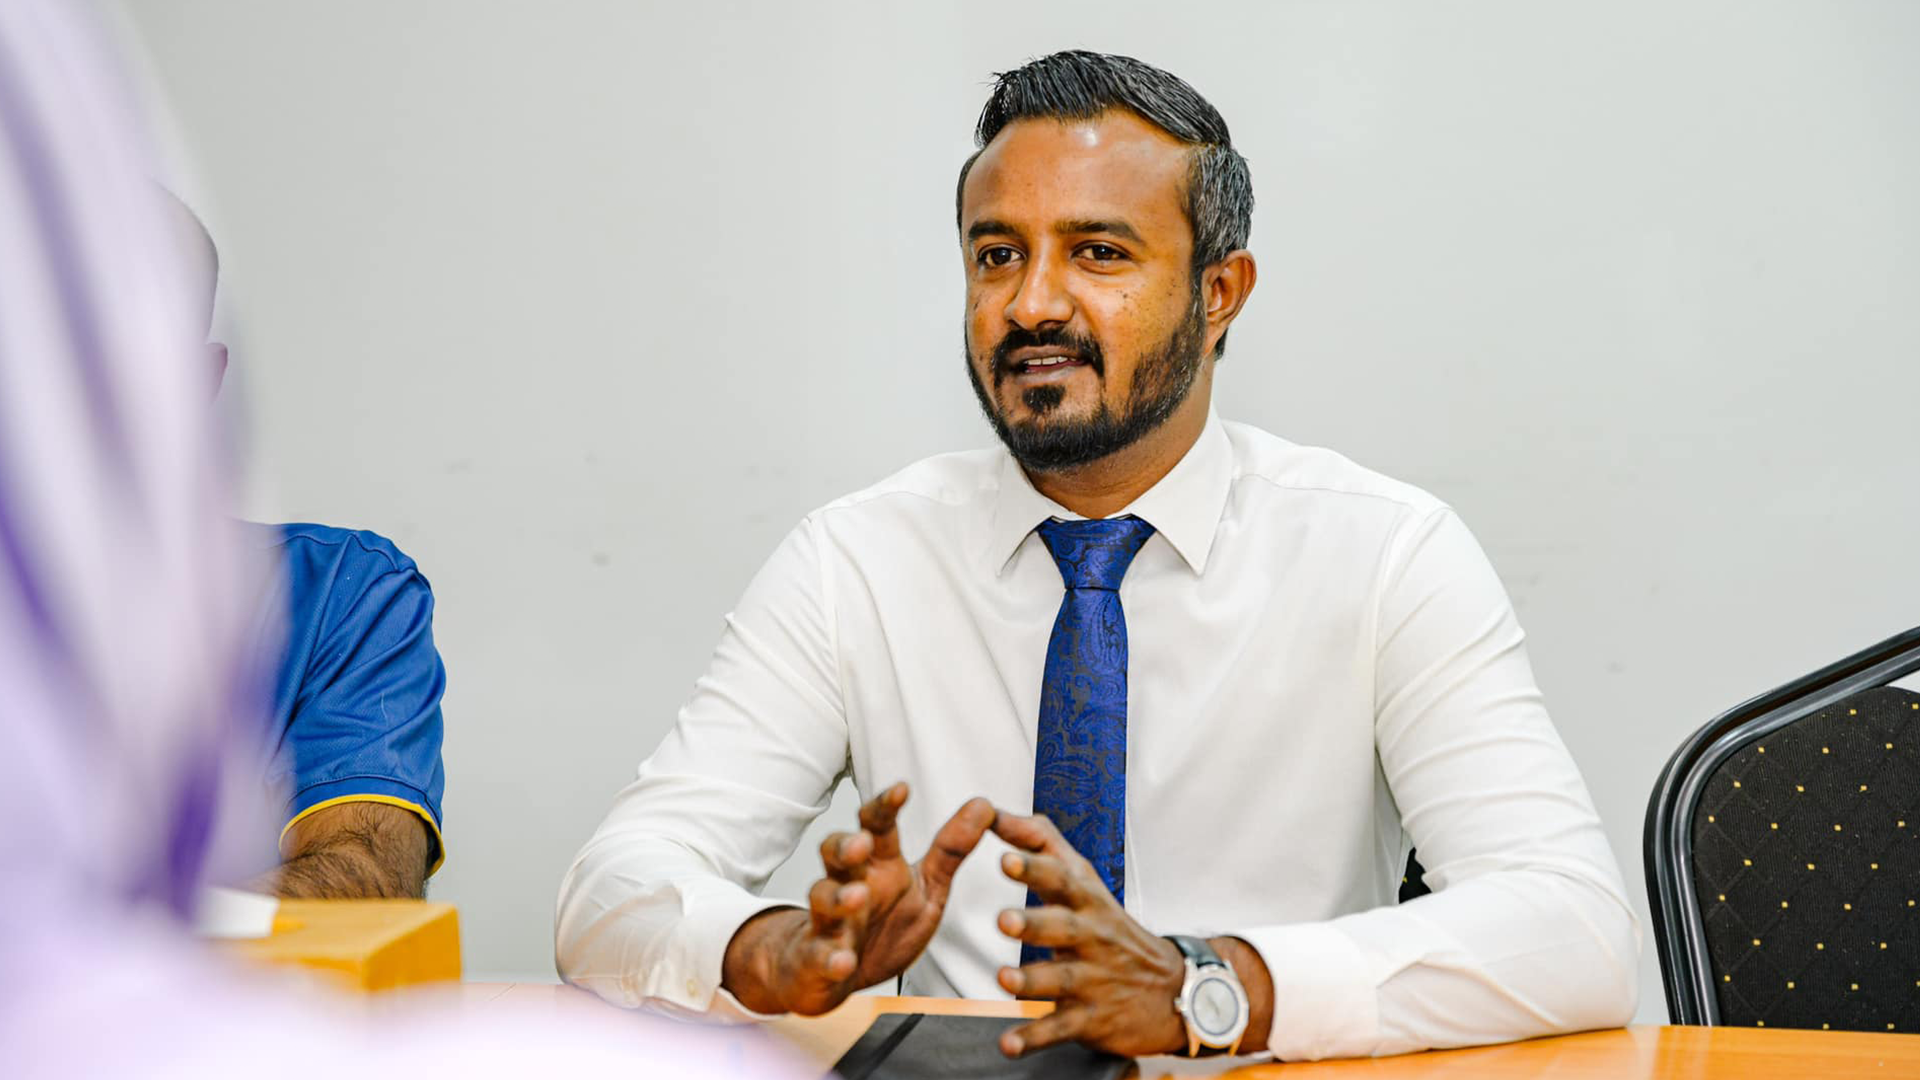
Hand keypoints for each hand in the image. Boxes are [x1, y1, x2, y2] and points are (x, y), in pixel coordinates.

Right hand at [722, 783, 994, 1015]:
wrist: (834, 975)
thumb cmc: (882, 926)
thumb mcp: (926, 888)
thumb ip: (951, 850)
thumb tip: (983, 804)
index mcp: (878, 865)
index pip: (876, 826)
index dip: (885, 807)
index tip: (902, 790)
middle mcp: (848, 884)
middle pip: (835, 852)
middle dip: (845, 845)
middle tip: (862, 843)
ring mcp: (830, 922)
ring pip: (823, 899)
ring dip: (839, 898)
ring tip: (857, 898)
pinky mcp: (819, 961)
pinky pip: (820, 957)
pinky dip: (831, 958)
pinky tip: (843, 961)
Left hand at [989, 810, 1187, 1057]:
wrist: (1174, 990)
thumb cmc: (1112, 929)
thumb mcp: (1086, 881)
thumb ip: (1040, 844)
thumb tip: (991, 810)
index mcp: (1087, 902)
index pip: (1062, 879)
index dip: (1034, 868)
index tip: (1005, 857)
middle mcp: (1092, 939)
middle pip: (1063, 928)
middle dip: (1034, 923)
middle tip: (1004, 919)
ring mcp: (1094, 980)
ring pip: (1061, 981)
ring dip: (1032, 981)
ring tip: (1005, 980)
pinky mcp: (1092, 1019)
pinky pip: (1060, 1029)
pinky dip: (1034, 1038)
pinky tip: (1008, 1044)